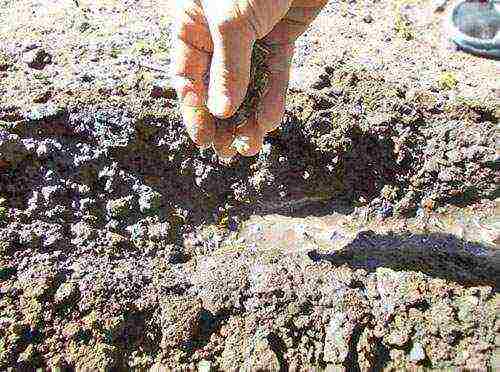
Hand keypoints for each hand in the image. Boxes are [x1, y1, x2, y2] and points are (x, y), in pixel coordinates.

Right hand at [172, 0, 326, 157]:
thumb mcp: (230, 20)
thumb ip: (227, 67)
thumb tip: (222, 112)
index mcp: (191, 25)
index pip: (186, 77)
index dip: (194, 111)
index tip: (204, 140)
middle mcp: (218, 35)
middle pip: (217, 87)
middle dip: (224, 121)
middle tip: (230, 152)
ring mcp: (250, 37)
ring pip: (247, 85)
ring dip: (249, 116)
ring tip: (251, 146)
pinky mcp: (279, 37)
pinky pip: (274, 73)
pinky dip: (273, 96)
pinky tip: (270, 121)